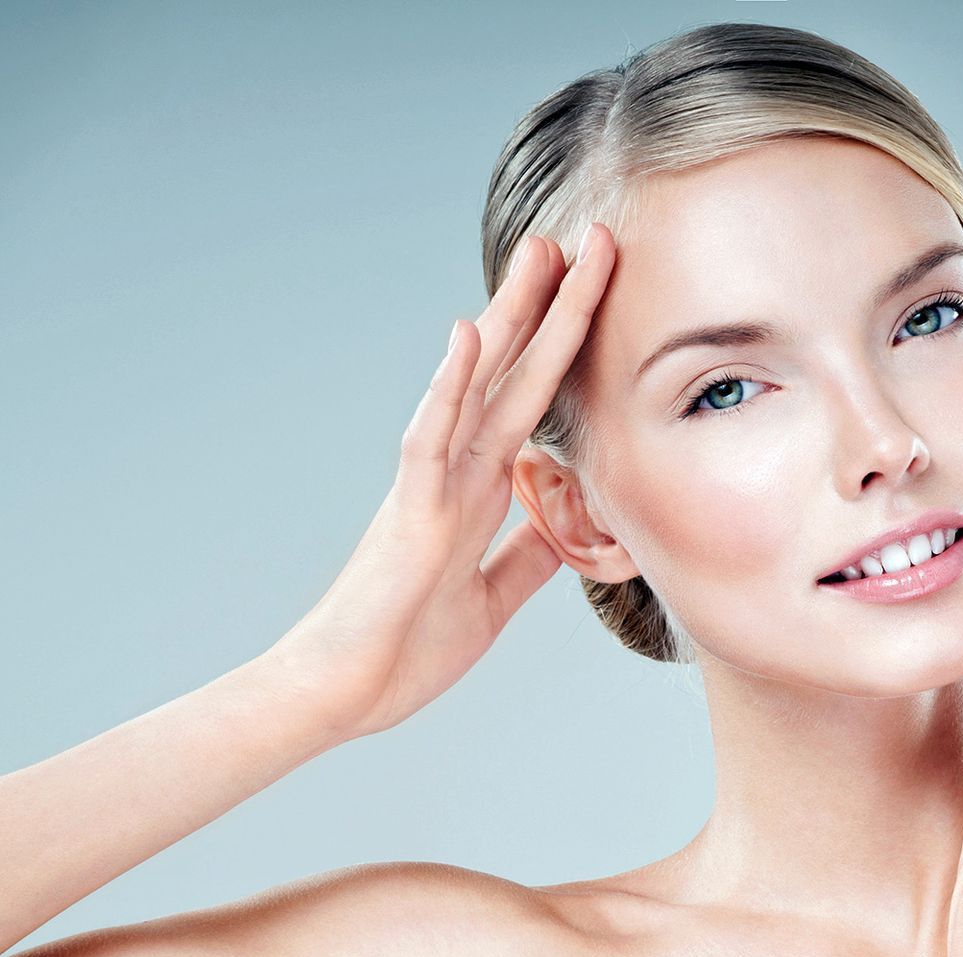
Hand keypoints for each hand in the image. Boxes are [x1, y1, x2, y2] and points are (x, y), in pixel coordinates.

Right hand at [269, 224, 615, 740]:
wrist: (344, 696)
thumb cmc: (407, 649)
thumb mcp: (495, 597)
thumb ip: (528, 553)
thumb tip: (568, 521)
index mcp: (480, 489)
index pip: (535, 401)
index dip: (569, 346)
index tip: (600, 290)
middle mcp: (458, 470)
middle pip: (514, 371)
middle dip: (553, 305)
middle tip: (587, 235)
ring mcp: (432, 484)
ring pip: (479, 384)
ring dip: (510, 317)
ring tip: (541, 252)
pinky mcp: (409, 512)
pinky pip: (430, 439)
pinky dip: (449, 387)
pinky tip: (467, 336)